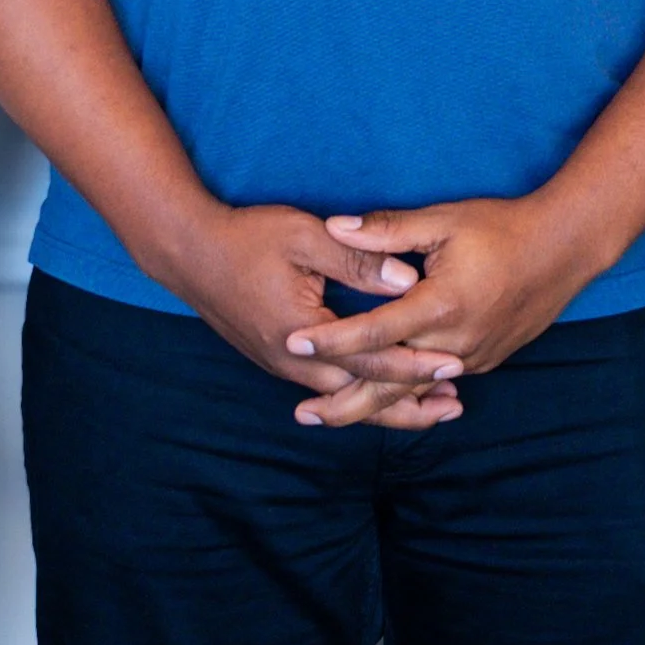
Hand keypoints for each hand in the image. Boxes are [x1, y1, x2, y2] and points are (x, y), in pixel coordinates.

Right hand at [176, 202, 466, 429]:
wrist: (188, 252)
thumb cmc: (247, 238)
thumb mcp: (305, 237)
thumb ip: (358, 261)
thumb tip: (408, 281)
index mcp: (302, 334)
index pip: (369, 360)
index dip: (413, 366)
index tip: (453, 365)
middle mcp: (292, 362)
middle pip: (360, 396)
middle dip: (409, 403)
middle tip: (455, 402)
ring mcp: (282, 366)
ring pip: (343, 399)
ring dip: (387, 403)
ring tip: (431, 406)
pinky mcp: (277, 360)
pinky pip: (326, 389)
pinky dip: (360, 393)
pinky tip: (382, 390)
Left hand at [285, 193, 601, 410]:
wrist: (564, 249)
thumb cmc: (502, 227)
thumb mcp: (443, 221)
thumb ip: (388, 229)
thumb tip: (335, 225)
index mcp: (441, 305)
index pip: (374, 331)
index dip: (331, 340)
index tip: (294, 344)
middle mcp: (455, 341)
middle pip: (390, 382)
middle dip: (344, 403)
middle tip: (302, 414)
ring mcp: (473, 356)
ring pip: (413, 390)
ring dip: (371, 405)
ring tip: (330, 415)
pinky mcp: (484, 360)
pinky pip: (437, 383)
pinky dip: (407, 394)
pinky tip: (381, 400)